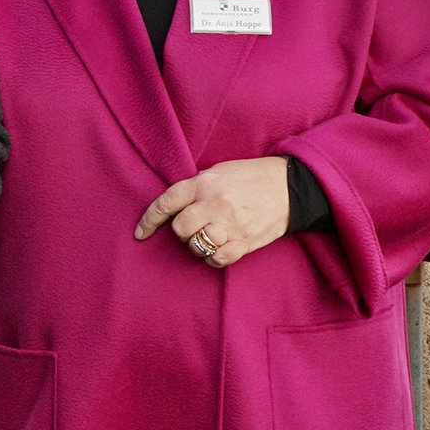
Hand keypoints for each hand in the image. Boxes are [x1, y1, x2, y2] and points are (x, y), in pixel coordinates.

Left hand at [133, 156, 291, 267]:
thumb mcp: (220, 170)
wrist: (289, 186)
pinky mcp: (245, 240)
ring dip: (197, 246)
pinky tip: (218, 251)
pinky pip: (218, 259)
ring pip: (197, 245)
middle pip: (180, 228)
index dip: (149, 220)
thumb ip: (196, 186)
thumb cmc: (251, 176)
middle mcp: (215, 203)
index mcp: (205, 183)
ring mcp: (230, 223)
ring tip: (207, 238)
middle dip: (181, 233)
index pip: (166, 202)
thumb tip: (176, 205)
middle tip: (191, 229)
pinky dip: (213, 259)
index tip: (140, 233)